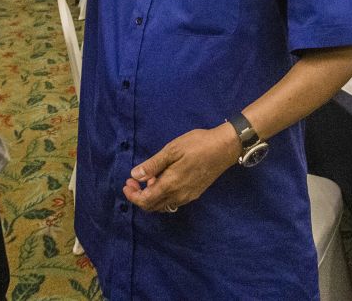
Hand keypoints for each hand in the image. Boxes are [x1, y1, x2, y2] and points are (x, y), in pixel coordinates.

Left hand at [122, 125, 239, 212]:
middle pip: (153, 206)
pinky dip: (163, 194)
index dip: (132, 196)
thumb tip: (135, 175)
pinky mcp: (195, 193)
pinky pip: (173, 201)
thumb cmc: (197, 145)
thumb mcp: (172, 150)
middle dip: (139, 196)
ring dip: (151, 196)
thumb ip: (153, 165)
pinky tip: (162, 179)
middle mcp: (179, 196)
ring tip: (148, 178)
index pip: (146, 201)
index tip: (126, 183)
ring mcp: (188, 196)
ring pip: (163, 205)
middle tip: (133, 181)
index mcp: (171, 185)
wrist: (225, 148)